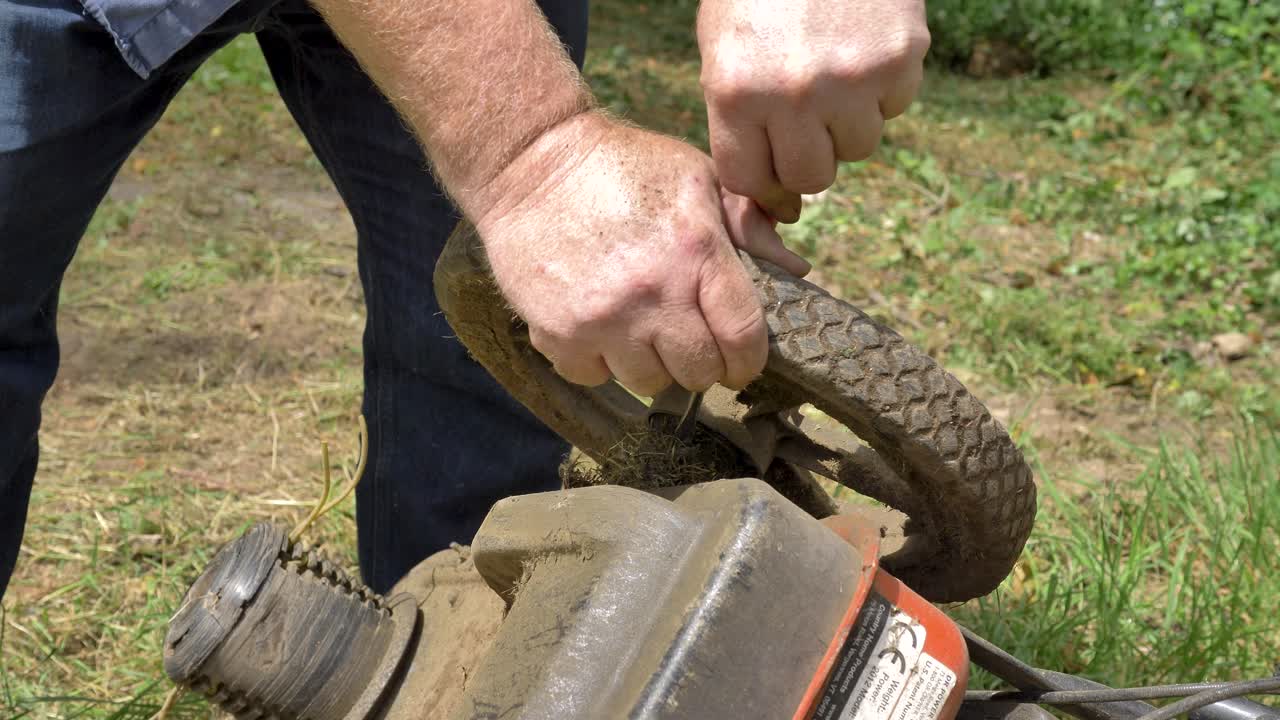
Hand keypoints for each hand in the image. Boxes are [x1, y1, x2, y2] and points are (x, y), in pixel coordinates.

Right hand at [471, 113, 807, 393]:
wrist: (529, 161)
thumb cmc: (623, 166)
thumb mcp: (698, 177)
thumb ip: (749, 224)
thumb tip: (796, 271)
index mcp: (696, 252)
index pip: (743, 337)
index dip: (748, 360)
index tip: (739, 359)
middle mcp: (653, 293)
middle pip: (698, 372)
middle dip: (700, 362)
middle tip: (687, 339)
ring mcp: (603, 319)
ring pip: (648, 383)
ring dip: (650, 364)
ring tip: (640, 329)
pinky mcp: (558, 332)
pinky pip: (594, 377)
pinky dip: (599, 362)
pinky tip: (598, 327)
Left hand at [697, 0, 929, 221]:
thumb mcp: (721, 49)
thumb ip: (738, 124)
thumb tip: (783, 203)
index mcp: (734, 91)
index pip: (751, 180)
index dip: (765, 184)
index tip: (775, 176)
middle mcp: (792, 93)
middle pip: (812, 178)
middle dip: (810, 157)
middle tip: (808, 119)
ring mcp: (850, 78)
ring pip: (859, 147)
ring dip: (849, 121)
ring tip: (833, 70)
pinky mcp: (899, 58)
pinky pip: (896, 107)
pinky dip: (883, 87)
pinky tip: (862, 46)